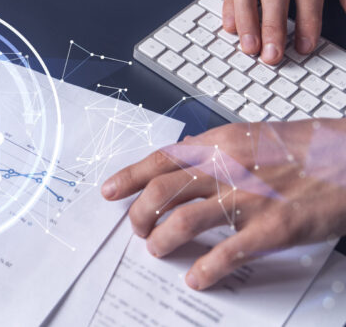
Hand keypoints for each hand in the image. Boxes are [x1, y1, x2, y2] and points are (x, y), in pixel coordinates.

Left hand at [101, 119, 345, 289]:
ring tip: (157, 250)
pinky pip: (226, 254)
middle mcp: (226, 168)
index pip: (160, 160)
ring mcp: (248, 198)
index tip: (109, 192)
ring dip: (162, 240)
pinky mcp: (272, 229)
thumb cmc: (305, 148)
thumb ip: (213, 146)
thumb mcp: (251, 135)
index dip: (128, 178)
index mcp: (218, 144)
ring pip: (183, 221)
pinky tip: (197, 278)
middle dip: (140, 215)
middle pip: (161, 192)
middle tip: (138, 229)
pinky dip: (205, 270)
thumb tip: (181, 153)